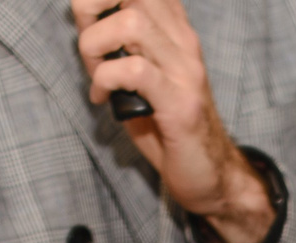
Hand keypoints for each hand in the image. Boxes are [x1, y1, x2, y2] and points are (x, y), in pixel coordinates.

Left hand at [71, 0, 274, 242]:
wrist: (210, 174)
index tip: (87, 24)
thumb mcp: (140, 77)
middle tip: (89, 50)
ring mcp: (185, 71)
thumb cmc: (166, 127)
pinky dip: (106, 80)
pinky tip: (102, 97)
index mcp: (175, 30)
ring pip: (132, 23)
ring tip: (97, 75)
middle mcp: (183, 42)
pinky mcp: (180, 103)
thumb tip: (84, 25)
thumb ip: (119, 47)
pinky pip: (135, 70)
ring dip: (97, 46)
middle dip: (91, 12)